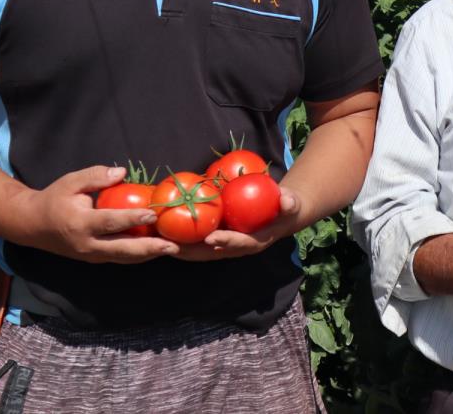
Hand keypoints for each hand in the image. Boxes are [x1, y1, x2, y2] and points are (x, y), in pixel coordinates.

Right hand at [19, 166, 178, 263]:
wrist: (32, 226)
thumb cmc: (54, 199)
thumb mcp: (71, 182)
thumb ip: (96, 176)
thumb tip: (122, 173)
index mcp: (80, 223)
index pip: (110, 222)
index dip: (132, 219)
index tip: (153, 214)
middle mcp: (87, 244)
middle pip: (122, 249)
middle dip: (149, 248)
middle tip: (173, 245)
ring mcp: (91, 255)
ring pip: (124, 258)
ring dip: (149, 255)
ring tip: (171, 249)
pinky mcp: (94, 258)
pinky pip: (120, 258)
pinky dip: (138, 255)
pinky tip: (156, 249)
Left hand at [173, 185, 303, 260]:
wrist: (281, 214)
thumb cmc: (285, 207)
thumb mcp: (291, 204)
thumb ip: (289, 203)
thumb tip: (288, 200)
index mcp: (255, 241)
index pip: (240, 244)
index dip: (227, 242)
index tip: (212, 239)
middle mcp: (237, 247)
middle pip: (213, 253)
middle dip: (192, 252)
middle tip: (173, 246)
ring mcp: (225, 245)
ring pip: (201, 251)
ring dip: (182, 249)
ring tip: (161, 243)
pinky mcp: (217, 239)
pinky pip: (198, 242)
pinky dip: (182, 239)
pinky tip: (165, 233)